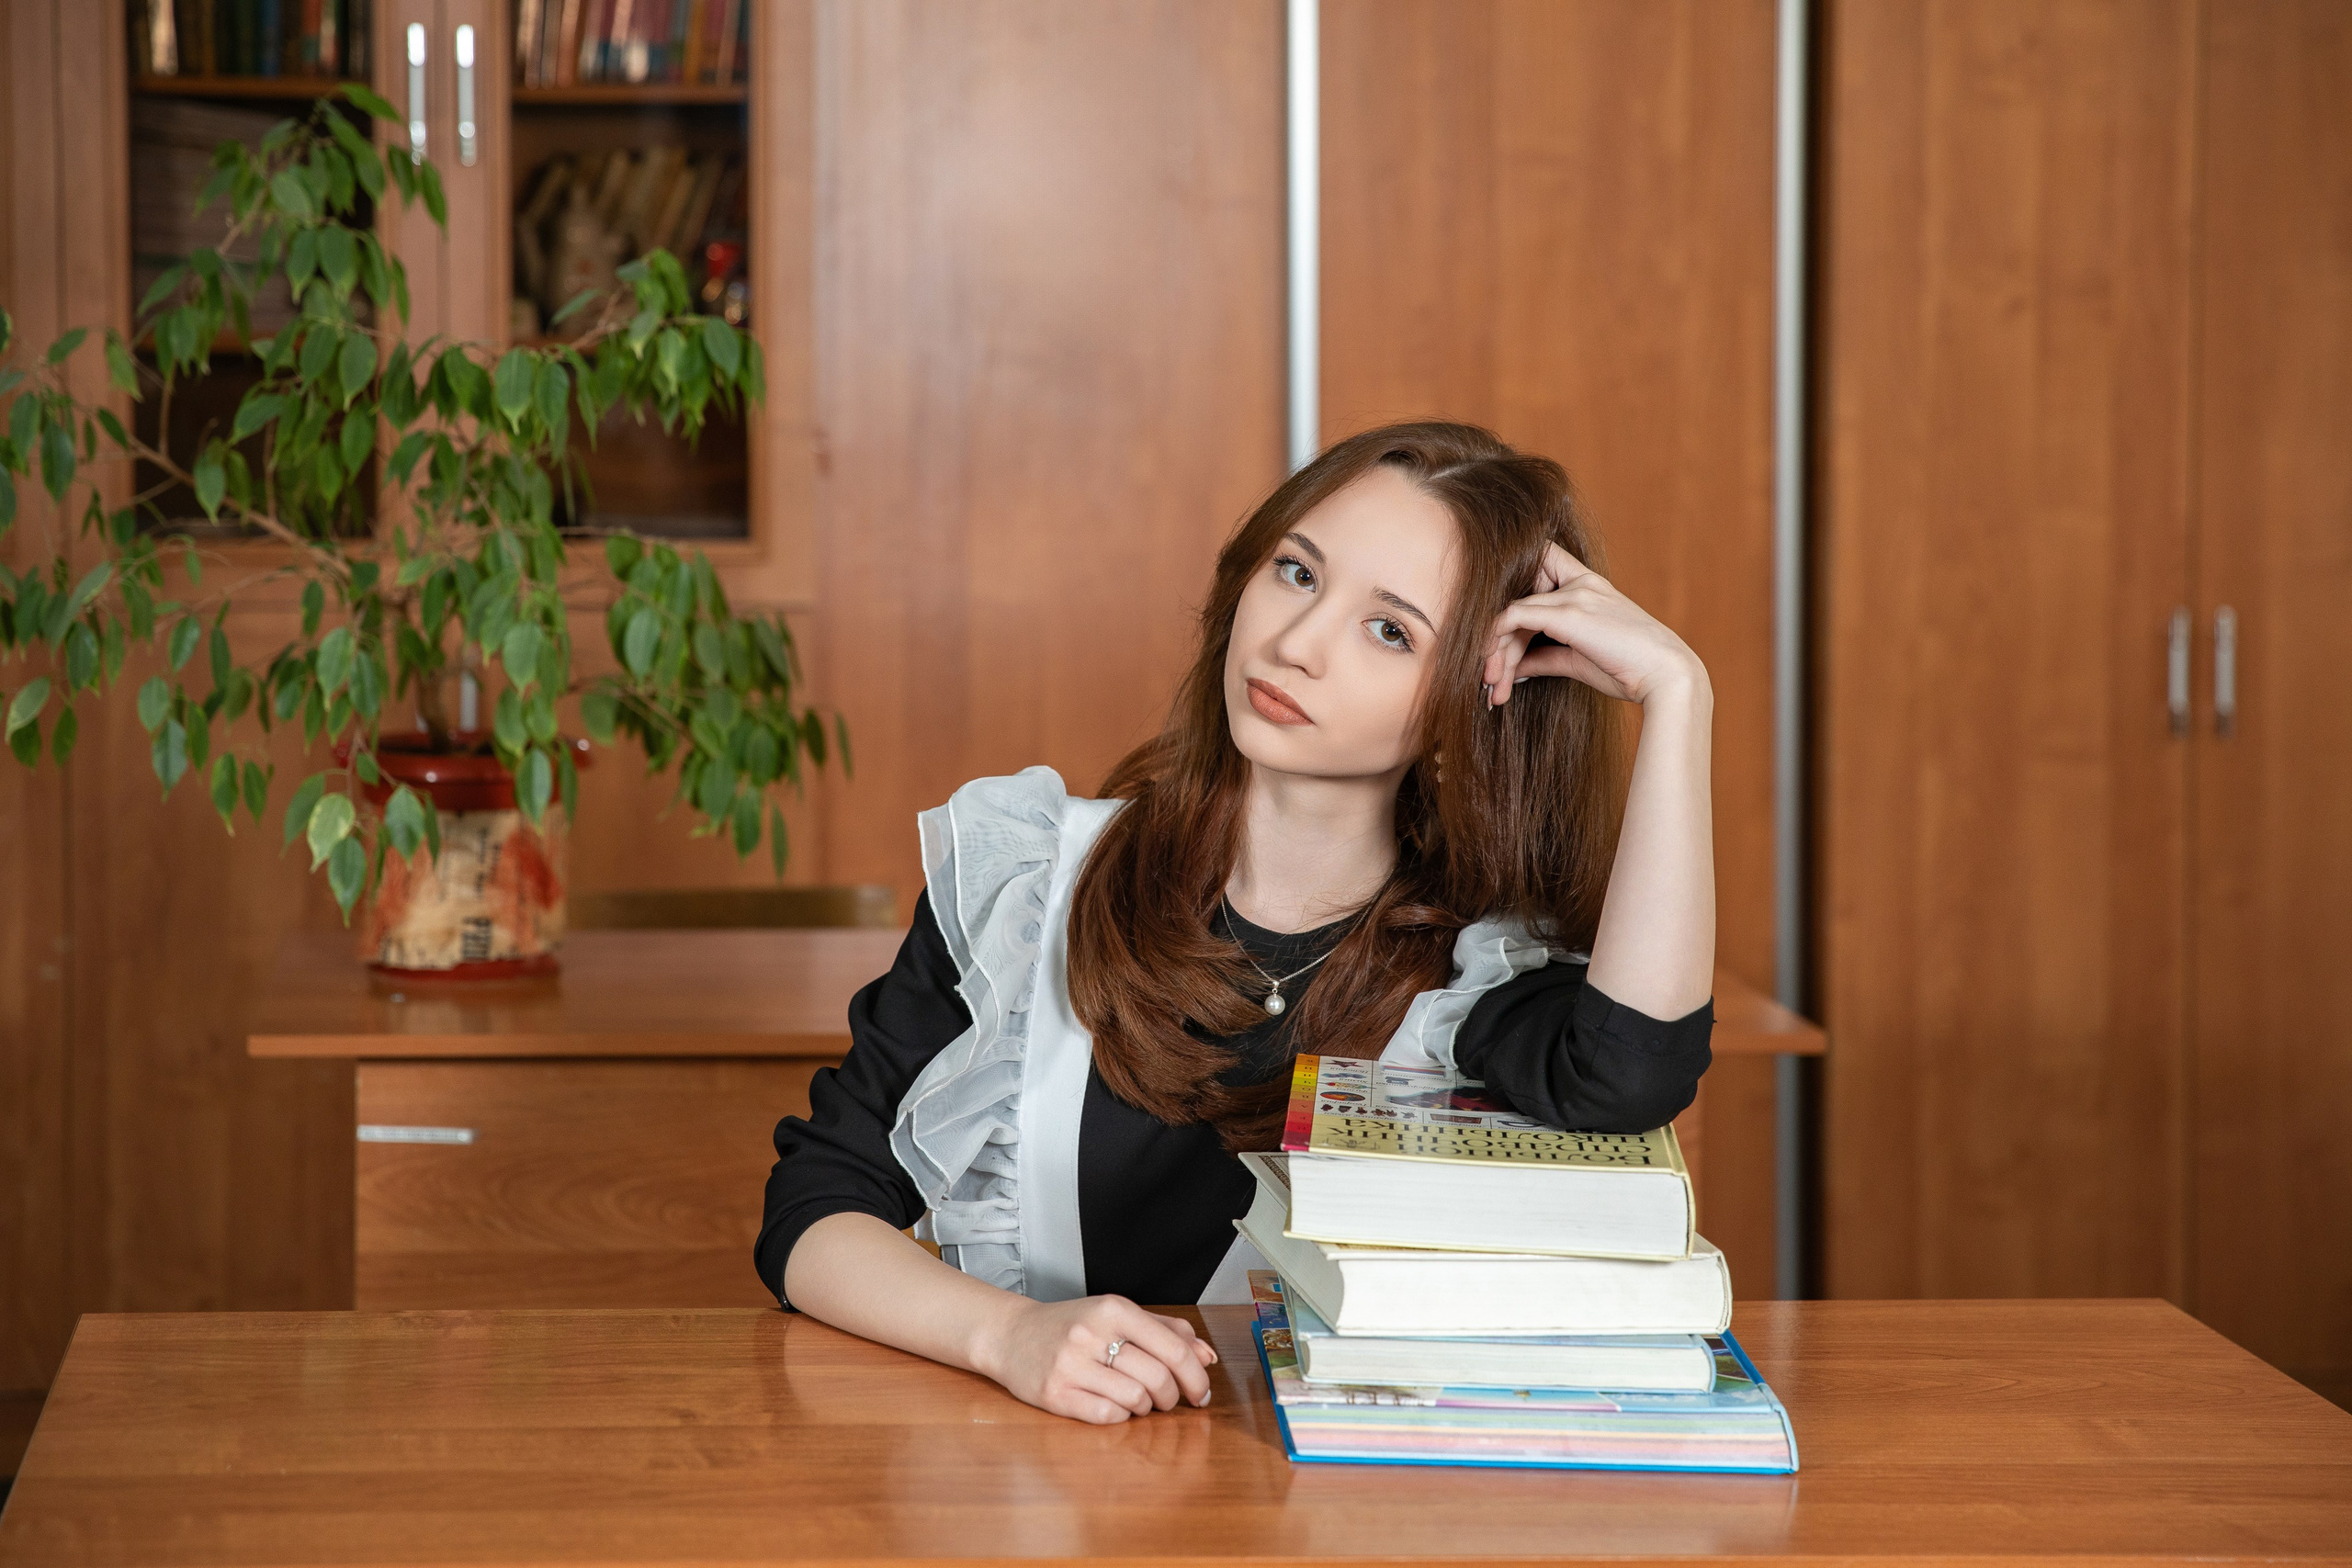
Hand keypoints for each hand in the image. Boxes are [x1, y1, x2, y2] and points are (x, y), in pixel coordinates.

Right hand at [972, 1294, 1217, 1423]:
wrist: (1010, 1335)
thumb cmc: (1070, 1326)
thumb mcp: (1116, 1316)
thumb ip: (1164, 1330)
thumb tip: (1207, 1356)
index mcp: (1113, 1309)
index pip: (1172, 1348)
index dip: (1195, 1376)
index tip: (1202, 1393)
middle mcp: (1091, 1334)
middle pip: (1158, 1377)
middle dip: (1173, 1397)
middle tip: (1169, 1400)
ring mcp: (1071, 1365)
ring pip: (1135, 1399)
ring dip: (1147, 1407)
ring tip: (1139, 1401)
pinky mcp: (1055, 1394)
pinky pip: (1107, 1415)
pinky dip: (1121, 1415)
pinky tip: (1115, 1405)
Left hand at [1481, 543, 1706, 707]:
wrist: (1667, 677)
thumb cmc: (1630, 670)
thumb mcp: (1579, 660)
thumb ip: (1544, 657)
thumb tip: (1513, 668)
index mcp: (1588, 584)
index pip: (1540, 562)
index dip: (1513, 587)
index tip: (1500, 633)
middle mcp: (1579, 582)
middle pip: (1516, 595)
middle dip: (1494, 636)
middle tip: (1487, 677)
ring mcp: (1574, 595)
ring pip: (1511, 613)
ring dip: (1494, 653)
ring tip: (1491, 688)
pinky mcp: (1569, 613)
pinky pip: (1513, 618)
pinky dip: (1496, 644)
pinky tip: (1494, 672)